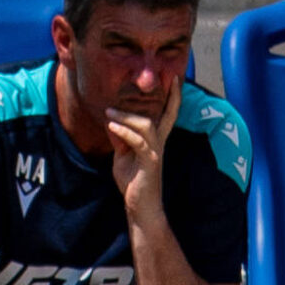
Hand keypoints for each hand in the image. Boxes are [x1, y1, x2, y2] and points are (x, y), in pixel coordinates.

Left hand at [105, 80, 179, 223]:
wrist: (140, 207)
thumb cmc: (134, 182)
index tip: (174, 77)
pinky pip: (138, 142)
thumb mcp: (124, 156)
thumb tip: (113, 122)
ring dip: (127, 116)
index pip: (168, 114)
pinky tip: (111, 126)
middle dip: (167, 96)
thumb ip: (122, 139)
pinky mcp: (149, 163)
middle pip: (168, 115)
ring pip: (148, 126)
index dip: (173, 96)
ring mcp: (156, 153)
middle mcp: (160, 144)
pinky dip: (124, 132)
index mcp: (156, 141)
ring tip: (110, 112)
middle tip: (154, 79)